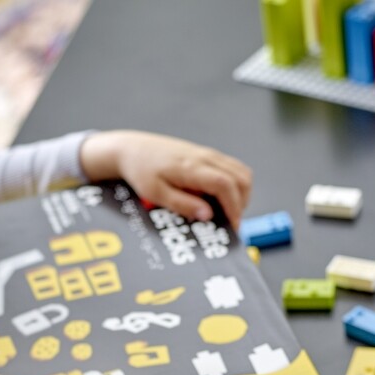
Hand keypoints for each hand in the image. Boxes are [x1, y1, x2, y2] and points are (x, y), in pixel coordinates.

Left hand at [80, 130, 252, 227]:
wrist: (132, 149)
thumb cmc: (141, 170)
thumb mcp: (156, 194)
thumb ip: (183, 205)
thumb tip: (208, 215)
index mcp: (192, 167)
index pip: (225, 185)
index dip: (234, 207)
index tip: (233, 225)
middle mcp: (205, 157)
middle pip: (241, 178)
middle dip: (242, 203)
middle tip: (231, 222)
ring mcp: (208, 153)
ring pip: (241, 171)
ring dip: (241, 193)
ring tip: (229, 211)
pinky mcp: (207, 154)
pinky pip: (232, 168)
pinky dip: (235, 184)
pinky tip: (221, 198)